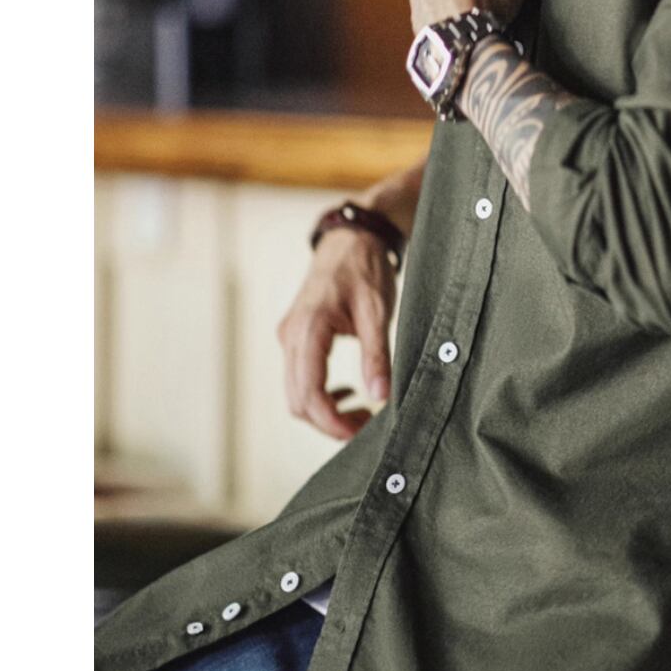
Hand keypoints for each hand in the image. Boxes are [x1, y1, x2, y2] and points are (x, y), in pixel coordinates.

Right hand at [277, 227, 396, 440]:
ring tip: (363, 412)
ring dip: (325, 411)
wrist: (351, 238)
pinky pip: (300, 377)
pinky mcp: (296, 337)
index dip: (332, 422)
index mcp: (308, 329)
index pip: (308, 392)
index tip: (362, 432)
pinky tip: (351, 392)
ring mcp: (289, 337)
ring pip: (296, 392)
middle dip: (329, 422)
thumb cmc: (365, 268)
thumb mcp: (377, 311)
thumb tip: (381, 396)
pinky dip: (321, 394)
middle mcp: (290, 336)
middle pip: (297, 400)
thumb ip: (377, 355)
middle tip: (368, 427)